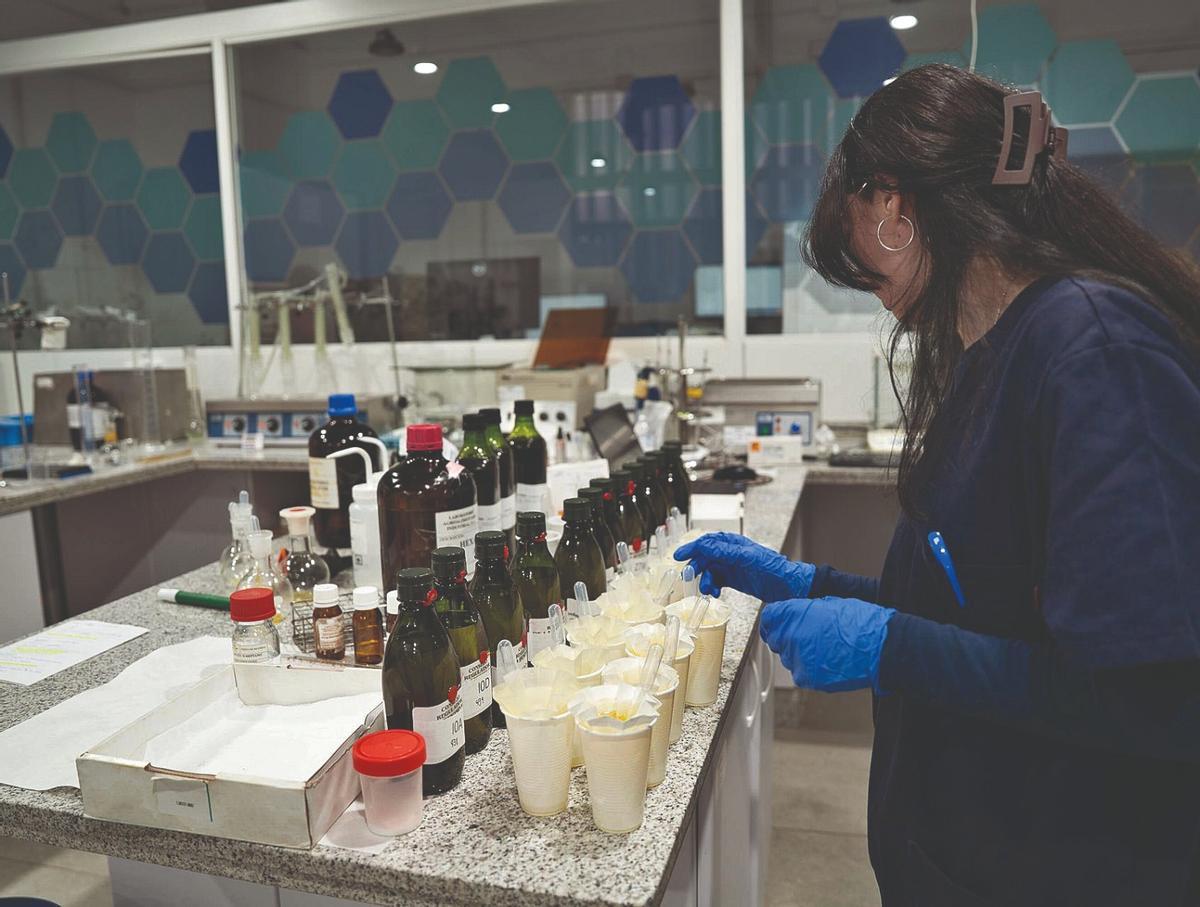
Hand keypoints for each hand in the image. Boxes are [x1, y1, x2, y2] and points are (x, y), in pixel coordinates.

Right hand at [674, 532, 814, 600]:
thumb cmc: (774, 568)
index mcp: (734, 543)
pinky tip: (715, 593)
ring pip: (710, 571)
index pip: (707, 542)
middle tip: (689, 577)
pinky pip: (717, 581)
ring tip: (708, 590)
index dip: (692, 548)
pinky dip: (713, 587)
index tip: (679, 556)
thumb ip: (725, 552)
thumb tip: (704, 546)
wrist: (790, 586)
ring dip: (705, 580)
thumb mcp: (747, 558)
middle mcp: (731, 553)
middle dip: (696, 567)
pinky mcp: (735, 580)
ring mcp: (732, 567)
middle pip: (705, 557)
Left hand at [759, 596, 895, 692]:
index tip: (779, 623)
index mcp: (794, 613)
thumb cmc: (861, 623)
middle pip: (776, 639)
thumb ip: (806, 611)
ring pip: (788, 657)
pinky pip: (800, 672)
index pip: (769, 618)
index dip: (775, 621)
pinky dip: (810, 668)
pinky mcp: (807, 677)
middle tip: (806, 637)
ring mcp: (798, 659)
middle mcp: (791, 636)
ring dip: (799, 653)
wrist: (880, 648)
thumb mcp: (830, 603)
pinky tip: (828, 661)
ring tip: (824, 649)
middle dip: (786, 637)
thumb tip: (797, 615)